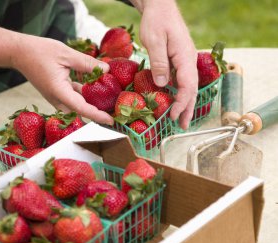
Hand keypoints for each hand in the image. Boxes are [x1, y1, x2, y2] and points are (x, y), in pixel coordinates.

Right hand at [0, 21, 112, 124]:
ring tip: (109, 100)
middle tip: (115, 110)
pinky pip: (73, 98)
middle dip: (97, 112)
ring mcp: (56, 97)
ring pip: (77, 105)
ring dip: (91, 103)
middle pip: (80, 111)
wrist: (19, 52)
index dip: (97, 115)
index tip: (111, 121)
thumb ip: (87, 63)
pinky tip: (96, 87)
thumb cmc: (39, 51)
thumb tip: (107, 70)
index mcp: (58, 91)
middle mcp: (57, 98)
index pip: (81, 108)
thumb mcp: (66, 54)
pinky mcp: (56, 92)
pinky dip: (84, 95)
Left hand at [132, 0, 197, 128]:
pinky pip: (180, 80)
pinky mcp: (178, 61)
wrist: (160, 8)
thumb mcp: (155, 40)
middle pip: (191, 89)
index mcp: (185, 57)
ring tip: (181, 119)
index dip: (182, 102)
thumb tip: (162, 84)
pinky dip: (178, 93)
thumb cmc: (157, 21)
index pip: (187, 85)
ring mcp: (184, 61)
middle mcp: (188, 61)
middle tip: (182, 126)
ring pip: (187, 86)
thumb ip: (159, 62)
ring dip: (184, 103)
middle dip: (187, 108)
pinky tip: (173, 102)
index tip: (173, 115)